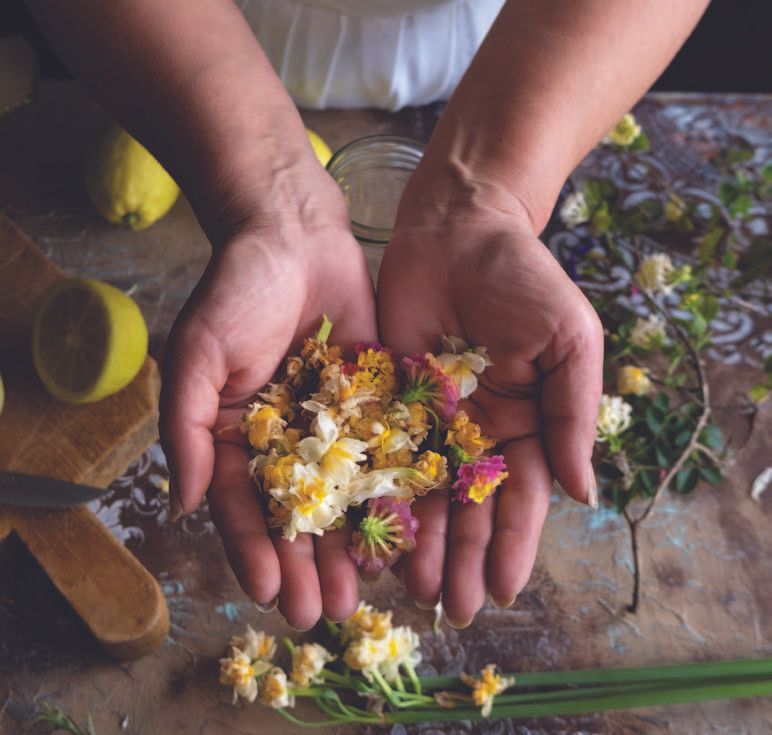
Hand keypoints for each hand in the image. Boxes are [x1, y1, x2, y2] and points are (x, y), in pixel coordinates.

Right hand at [160, 173, 375, 629]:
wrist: (293, 234)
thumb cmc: (236, 291)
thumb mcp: (198, 356)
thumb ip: (187, 428)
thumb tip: (183, 506)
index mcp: (238, 437)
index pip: (244, 507)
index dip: (256, 552)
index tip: (273, 595)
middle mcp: (288, 441)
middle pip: (298, 515)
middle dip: (310, 565)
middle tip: (328, 613)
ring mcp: (335, 425)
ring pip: (345, 496)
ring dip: (352, 545)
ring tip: (366, 592)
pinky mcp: (376, 402)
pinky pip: (385, 454)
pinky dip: (393, 494)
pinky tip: (406, 533)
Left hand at [378, 189, 602, 625]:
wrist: (459, 229)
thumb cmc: (524, 280)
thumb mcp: (569, 342)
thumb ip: (572, 415)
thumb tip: (584, 492)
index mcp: (524, 425)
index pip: (520, 499)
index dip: (513, 545)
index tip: (504, 590)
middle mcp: (475, 433)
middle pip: (468, 509)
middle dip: (463, 558)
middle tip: (450, 608)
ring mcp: (427, 421)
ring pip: (421, 494)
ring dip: (419, 543)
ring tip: (411, 590)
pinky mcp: (383, 401)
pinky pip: (378, 455)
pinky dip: (376, 495)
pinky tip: (370, 535)